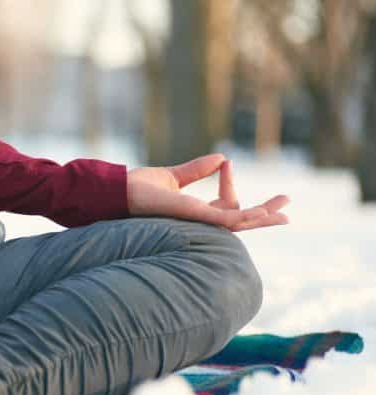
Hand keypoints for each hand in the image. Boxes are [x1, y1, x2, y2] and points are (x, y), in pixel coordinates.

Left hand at [127, 154, 288, 231]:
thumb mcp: (174, 177)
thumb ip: (197, 170)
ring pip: (238, 224)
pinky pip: (225, 219)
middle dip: (264, 215)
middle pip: (239, 221)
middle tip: (287, 209)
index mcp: (195, 213)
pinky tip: (262, 213)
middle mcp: (198, 221)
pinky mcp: (194, 217)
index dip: (230, 184)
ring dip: (262, 218)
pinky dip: (244, 216)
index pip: (225, 204)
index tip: (226, 163)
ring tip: (284, 214)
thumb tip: (221, 157)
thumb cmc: (139, 189)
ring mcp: (197, 221)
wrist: (122, 192)